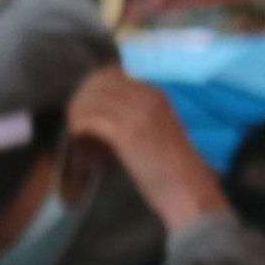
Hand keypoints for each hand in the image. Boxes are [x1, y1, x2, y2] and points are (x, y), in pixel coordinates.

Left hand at [60, 69, 229, 229]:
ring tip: (77, 135)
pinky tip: (79, 141)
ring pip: (90, 100)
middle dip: (81, 100)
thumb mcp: (158, 128)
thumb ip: (135, 114)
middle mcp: (148, 96)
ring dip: (77, 116)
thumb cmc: (173, 168)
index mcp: (156, 92)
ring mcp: (138, 113)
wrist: (189, 190)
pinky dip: (78, 129)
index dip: (91, 89)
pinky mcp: (127, 133)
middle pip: (97, 83)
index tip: (85, 109)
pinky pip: (90, 119)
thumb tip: (101, 111)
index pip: (111, 74)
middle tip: (75, 122)